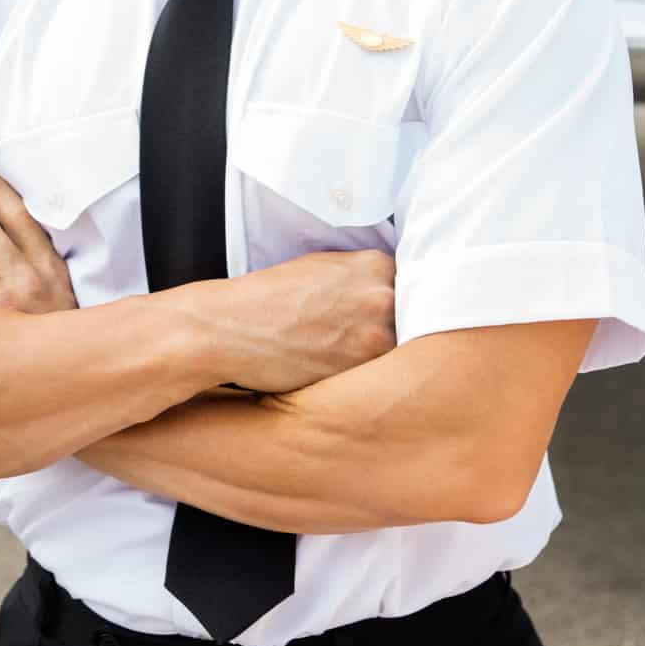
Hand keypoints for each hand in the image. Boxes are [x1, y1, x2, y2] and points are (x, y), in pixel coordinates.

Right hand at [200, 248, 396, 393]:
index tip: (384, 319)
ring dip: (384, 359)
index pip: (414, 288)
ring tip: (346, 357)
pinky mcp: (362, 372)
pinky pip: (381, 378)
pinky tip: (338, 372)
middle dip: (393, 332)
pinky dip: (367, 380)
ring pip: (401, 352)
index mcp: (376, 265)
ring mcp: (377, 335)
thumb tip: (390, 292)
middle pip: (413, 321)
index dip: (401, 307)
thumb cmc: (269, 298)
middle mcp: (383, 296)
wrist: (230, 329)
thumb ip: (361, 278)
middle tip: (361, 342)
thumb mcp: (321, 268)